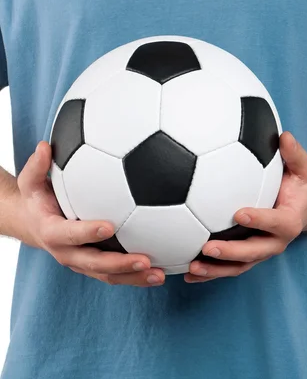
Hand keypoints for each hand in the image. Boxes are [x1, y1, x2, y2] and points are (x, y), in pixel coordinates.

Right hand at [14, 141, 164, 286]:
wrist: (31, 224)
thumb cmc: (35, 198)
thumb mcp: (29, 181)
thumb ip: (37, 166)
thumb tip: (44, 146)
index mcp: (52, 233)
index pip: (70, 235)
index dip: (88, 232)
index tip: (110, 226)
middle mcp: (67, 253)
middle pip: (95, 264)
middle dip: (120, 264)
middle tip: (145, 260)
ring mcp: (82, 262)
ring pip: (109, 275)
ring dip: (134, 276)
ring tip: (159, 273)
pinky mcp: (95, 266)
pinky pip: (115, 275)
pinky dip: (137, 275)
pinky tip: (161, 269)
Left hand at [185, 131, 306, 282]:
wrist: (301, 208)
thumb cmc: (298, 185)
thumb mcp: (303, 168)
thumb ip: (295, 154)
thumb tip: (284, 136)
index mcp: (289, 221)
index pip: (275, 223)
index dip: (259, 220)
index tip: (239, 214)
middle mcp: (275, 242)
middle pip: (253, 253)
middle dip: (230, 253)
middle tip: (208, 247)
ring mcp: (259, 252)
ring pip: (237, 266)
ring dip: (215, 270)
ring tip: (191, 267)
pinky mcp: (246, 257)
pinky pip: (227, 268)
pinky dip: (208, 272)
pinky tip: (185, 271)